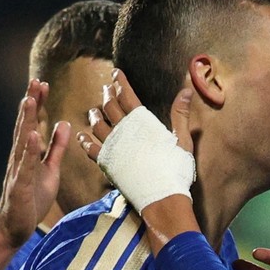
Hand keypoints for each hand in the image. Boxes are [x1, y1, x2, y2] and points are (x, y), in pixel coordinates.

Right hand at [0, 79, 69, 248]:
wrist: (15, 229)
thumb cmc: (32, 200)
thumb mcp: (51, 170)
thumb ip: (56, 148)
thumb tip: (63, 123)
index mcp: (27, 154)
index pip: (32, 123)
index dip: (38, 104)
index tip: (42, 83)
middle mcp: (19, 158)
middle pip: (25, 126)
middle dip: (31, 104)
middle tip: (35, 81)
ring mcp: (18, 172)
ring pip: (22, 141)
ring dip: (26, 120)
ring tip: (30, 100)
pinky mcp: (20, 187)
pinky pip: (25, 166)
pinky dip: (28, 150)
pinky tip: (32, 135)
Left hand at [78, 70, 195, 212]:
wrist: (161, 197)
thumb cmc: (175, 169)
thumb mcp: (183, 139)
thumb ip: (180, 113)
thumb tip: (186, 90)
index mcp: (141, 122)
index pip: (127, 95)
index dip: (121, 82)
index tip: (116, 73)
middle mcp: (123, 130)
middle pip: (110, 107)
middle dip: (107, 95)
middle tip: (106, 88)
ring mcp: (112, 147)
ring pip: (97, 125)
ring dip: (95, 115)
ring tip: (94, 111)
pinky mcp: (106, 163)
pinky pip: (90, 149)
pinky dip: (85, 141)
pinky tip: (82, 137)